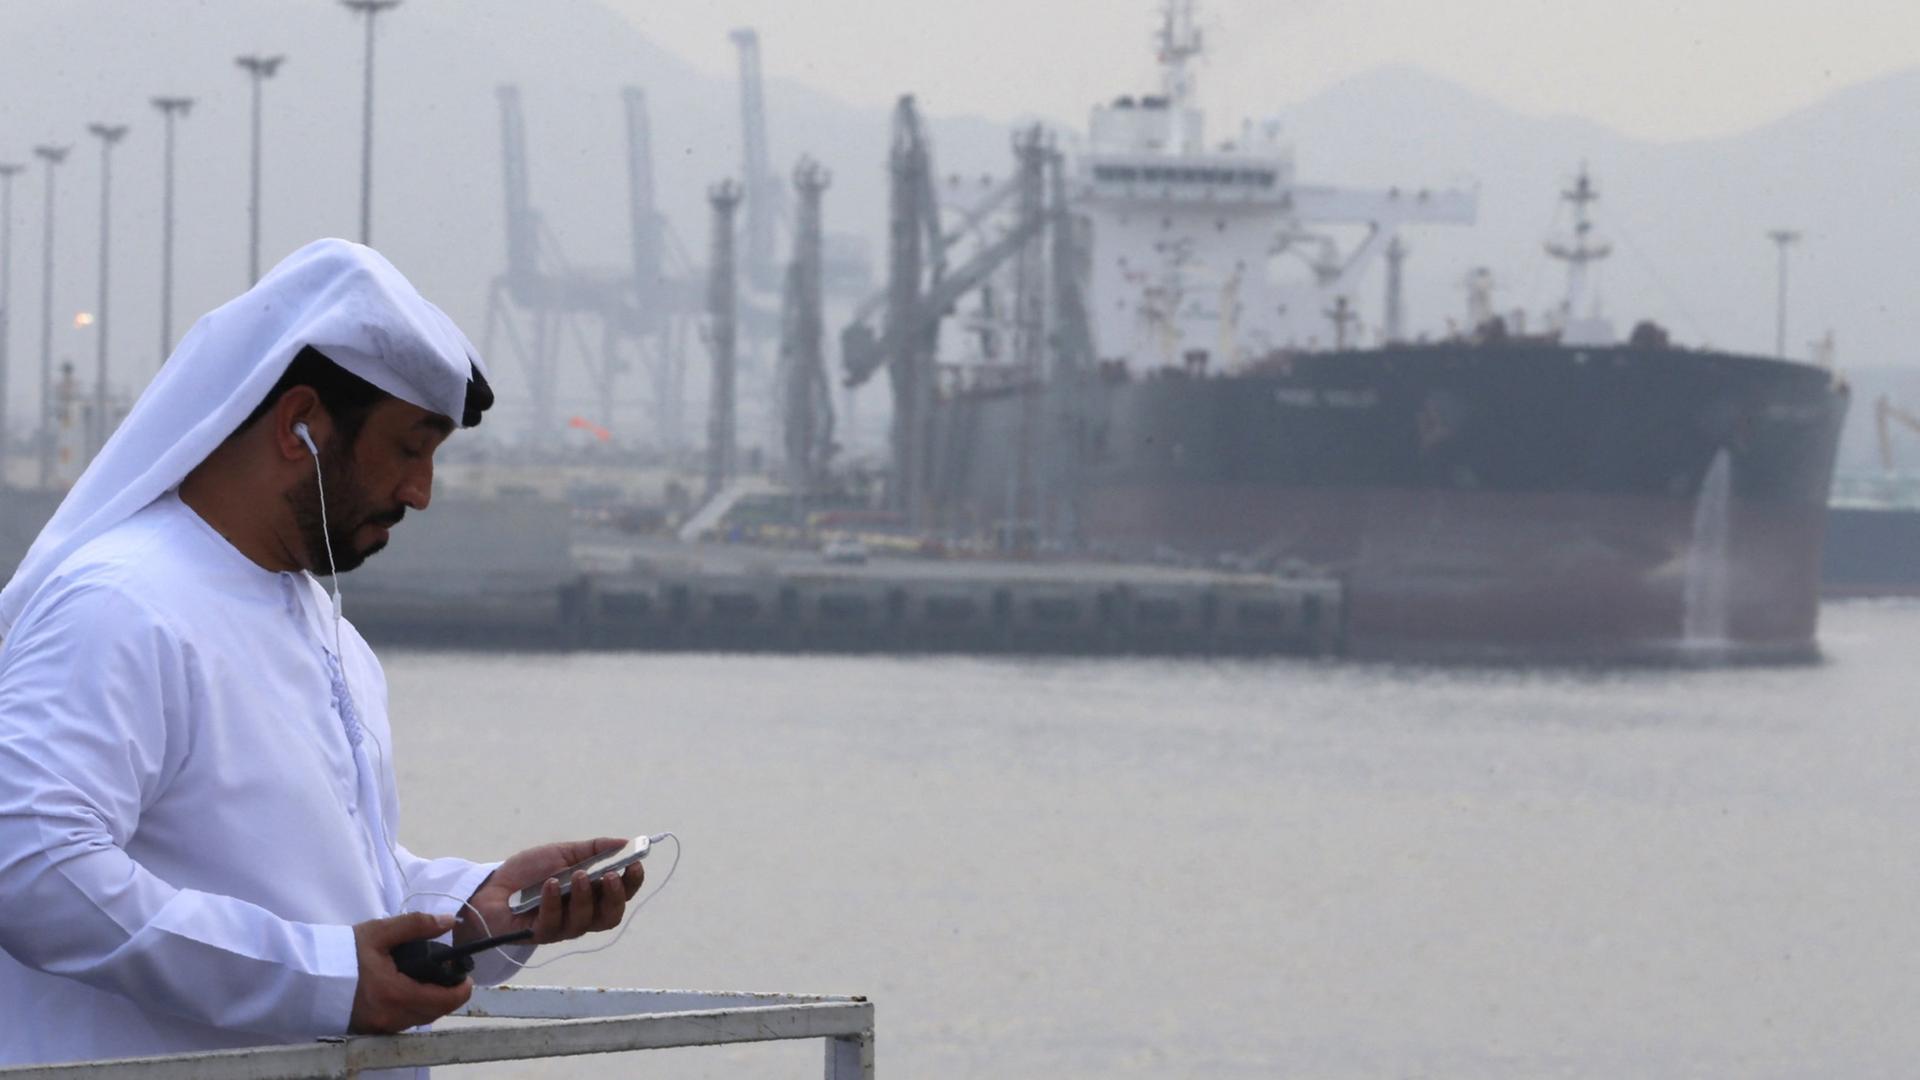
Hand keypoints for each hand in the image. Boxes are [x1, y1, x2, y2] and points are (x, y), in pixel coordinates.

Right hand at [349, 911, 472, 1033]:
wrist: (306, 978)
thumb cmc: (342, 954)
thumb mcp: (380, 932)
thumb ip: (416, 925)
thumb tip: (447, 921)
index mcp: (397, 994)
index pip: (444, 1000)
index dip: (462, 989)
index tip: (466, 976)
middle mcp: (391, 1017)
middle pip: (434, 1012)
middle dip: (447, 996)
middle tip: (449, 975)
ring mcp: (380, 1027)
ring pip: (418, 1019)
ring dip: (430, 1003)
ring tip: (429, 980)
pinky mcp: (369, 1029)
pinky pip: (401, 1023)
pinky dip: (411, 1009)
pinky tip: (407, 991)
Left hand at [457, 837, 644, 947]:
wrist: (491, 887)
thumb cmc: (529, 872)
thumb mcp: (563, 853)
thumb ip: (593, 850)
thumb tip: (626, 842)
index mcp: (592, 895)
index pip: (622, 894)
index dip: (632, 882)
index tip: (634, 863)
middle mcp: (582, 915)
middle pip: (611, 916)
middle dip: (615, 896)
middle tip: (610, 876)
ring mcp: (562, 927)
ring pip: (585, 921)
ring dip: (584, 896)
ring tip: (576, 876)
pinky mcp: (540, 934)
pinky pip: (553, 923)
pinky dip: (553, 902)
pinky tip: (549, 885)